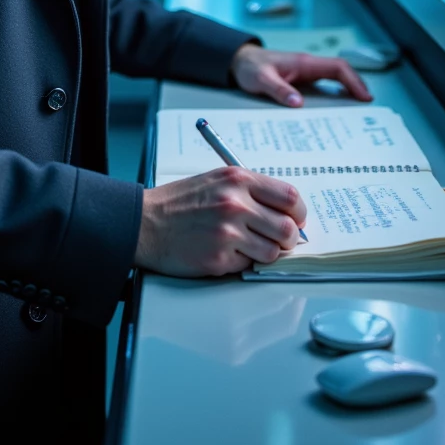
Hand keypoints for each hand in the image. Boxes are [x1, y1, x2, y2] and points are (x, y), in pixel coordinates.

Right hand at [135, 166, 306, 276]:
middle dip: (288, 239)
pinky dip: (242, 261)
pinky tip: (224, 251)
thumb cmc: (180, 203)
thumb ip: (251, 191)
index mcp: (238, 179)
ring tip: (245, 245)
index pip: (290, 197)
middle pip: (288, 228)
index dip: (299, 213)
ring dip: (264, 253)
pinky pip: (249, 265)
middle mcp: (236, 203)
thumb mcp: (216, 180)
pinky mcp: (219, 258)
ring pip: (273, 252)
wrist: (145, 223)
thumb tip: (286, 212)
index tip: (296, 220)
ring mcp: (228, 232)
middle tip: (278, 240)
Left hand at [230, 44, 372, 106]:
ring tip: (356, 115)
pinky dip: (333, 98)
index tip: (364, 97)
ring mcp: (306, 73)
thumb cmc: (250, 67)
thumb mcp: (261, 79)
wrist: (239, 61)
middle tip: (367, 109)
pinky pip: (323, 88)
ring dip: (347, 94)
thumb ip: (278, 90)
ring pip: (334, 81)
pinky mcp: (301, 81)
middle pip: (341, 74)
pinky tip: (334, 114)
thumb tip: (298, 103)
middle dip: (356, 88)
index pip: (337, 67)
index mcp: (304, 63)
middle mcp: (309, 66)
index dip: (353, 81)